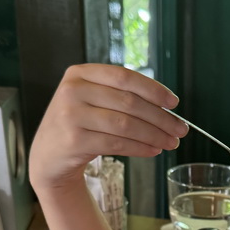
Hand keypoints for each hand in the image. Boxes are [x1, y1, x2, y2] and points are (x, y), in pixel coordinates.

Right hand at [29, 63, 188, 191]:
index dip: (153, 89)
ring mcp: (71, 115)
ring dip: (154, 135)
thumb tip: (168, 108)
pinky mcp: (74, 141)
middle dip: (161, 117)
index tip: (174, 103)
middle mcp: (72, 91)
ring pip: (125, 125)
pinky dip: (140, 148)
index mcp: (80, 73)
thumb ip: (120, 95)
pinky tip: (153, 150)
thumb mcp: (92, 100)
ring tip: (171, 142)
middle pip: (128, 102)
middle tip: (181, 129)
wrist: (49, 155)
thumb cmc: (79, 124)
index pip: (124, 77)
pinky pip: (117, 144)